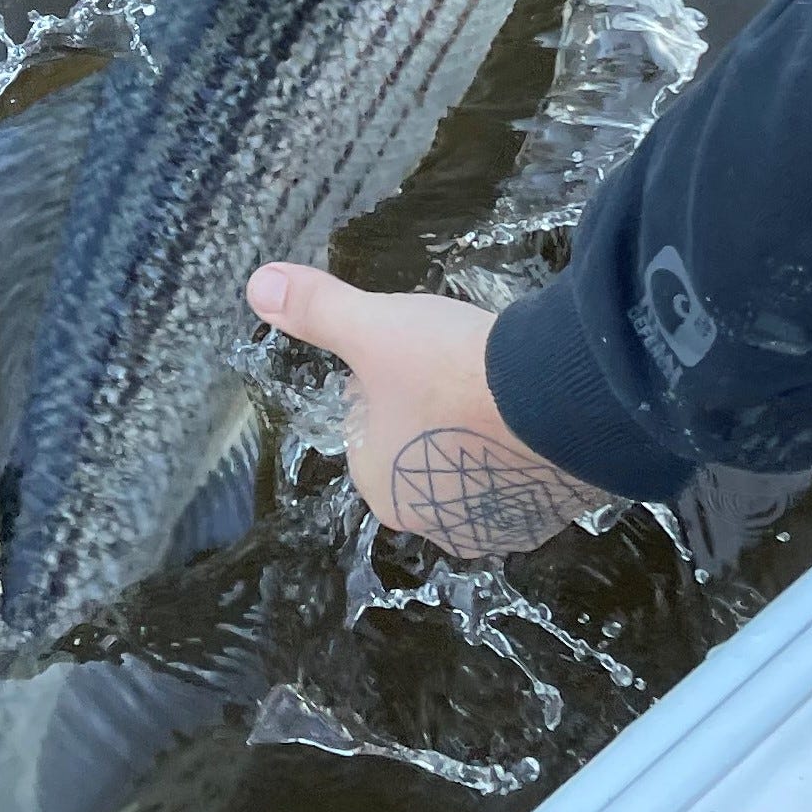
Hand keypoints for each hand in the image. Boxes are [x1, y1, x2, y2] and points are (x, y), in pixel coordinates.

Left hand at [247, 264, 601, 558]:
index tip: (418, 354)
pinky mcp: (547, 518)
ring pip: (476, 470)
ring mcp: (496, 526)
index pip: (370, 426)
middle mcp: (433, 522)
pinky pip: (526, 480)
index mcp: (380, 487)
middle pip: (422, 452)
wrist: (554, 396)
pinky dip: (528, 453)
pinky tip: (537, 415)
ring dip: (484, 438)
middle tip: (462, 369)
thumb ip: (318, 310)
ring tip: (503, 390)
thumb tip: (257, 285)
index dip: (390, 381)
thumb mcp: (374, 328)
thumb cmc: (447, 368)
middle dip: (438, 415)